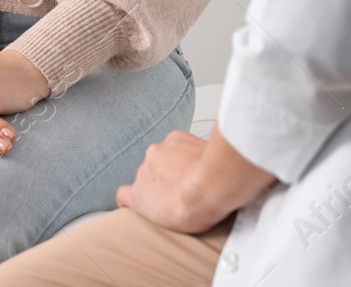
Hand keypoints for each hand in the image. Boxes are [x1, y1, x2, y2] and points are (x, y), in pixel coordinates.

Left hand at [118, 127, 275, 232]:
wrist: (210, 186)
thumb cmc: (221, 172)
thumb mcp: (219, 150)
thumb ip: (211, 150)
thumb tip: (225, 151)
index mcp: (174, 141)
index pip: (170, 153)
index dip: (177, 167)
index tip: (187, 176)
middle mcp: (156, 153)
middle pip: (156, 166)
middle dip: (166, 178)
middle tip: (183, 193)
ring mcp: (145, 173)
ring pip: (144, 181)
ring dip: (154, 190)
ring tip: (172, 205)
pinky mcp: (139, 195)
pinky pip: (125, 196)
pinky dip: (129, 202)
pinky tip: (133, 208)